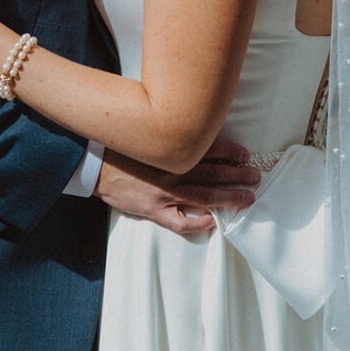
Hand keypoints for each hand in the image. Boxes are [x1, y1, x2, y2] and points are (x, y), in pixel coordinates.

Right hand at [96, 138, 259, 235]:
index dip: (231, 152)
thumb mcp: (145, 133)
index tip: (245, 155)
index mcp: (171, 150)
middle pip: (213, 173)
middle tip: (256, 176)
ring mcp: (164, 192)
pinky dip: (197, 223)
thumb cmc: (120, 147)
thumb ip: (168, 135)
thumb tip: (194, 127)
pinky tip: (212, 223)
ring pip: (204, 196)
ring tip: (247, 198)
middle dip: (238, 175)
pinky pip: (179, 221)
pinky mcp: (153, 209)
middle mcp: (172, 171)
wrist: (93, 164)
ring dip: (229, 197)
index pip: (209, 150)